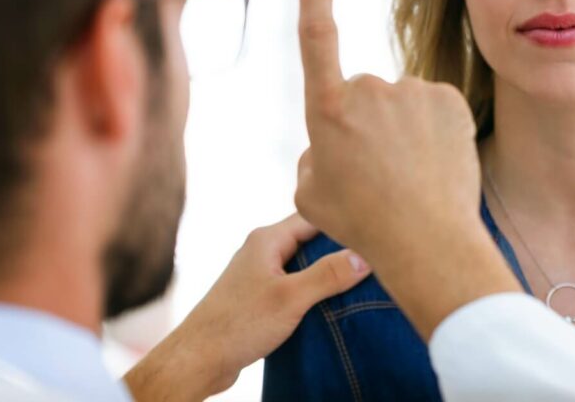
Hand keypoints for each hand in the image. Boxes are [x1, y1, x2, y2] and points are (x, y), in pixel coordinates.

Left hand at [123, 213, 369, 400]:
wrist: (198, 359)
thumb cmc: (239, 324)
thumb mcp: (291, 298)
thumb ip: (328, 275)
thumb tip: (365, 256)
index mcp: (267, 239)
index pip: (314, 216)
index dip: (343, 220)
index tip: (373, 226)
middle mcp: (263, 250)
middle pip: (311, 238)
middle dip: (340, 247)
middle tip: (375, 253)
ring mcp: (260, 273)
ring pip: (304, 263)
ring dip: (328, 271)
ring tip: (362, 278)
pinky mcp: (259, 296)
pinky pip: (295, 282)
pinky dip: (314, 289)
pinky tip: (334, 301)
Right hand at [294, 0, 518, 339]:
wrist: (427, 241)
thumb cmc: (363, 224)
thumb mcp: (310, 195)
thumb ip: (312, 157)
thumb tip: (326, 142)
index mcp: (327, 109)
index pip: (316, 40)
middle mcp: (368, 89)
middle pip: (363, 94)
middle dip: (367, 123)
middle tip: (378, 172)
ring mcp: (411, 90)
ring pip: (401, 102)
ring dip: (403, 128)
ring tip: (410, 175)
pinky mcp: (447, 98)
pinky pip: (432, 105)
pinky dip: (433, 128)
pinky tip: (434, 162)